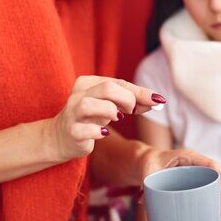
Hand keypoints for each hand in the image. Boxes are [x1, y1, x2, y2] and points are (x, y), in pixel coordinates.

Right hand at [48, 76, 165, 161]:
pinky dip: (98, 131)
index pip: (118, 82)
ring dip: (111, 111)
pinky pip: (84, 129)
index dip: (140, 92)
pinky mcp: (71, 132)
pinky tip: (104, 133)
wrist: (61, 137)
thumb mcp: (110, 105)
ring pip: (90, 104)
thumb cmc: (91, 118)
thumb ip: (132, 101)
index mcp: (87, 83)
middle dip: (127, 99)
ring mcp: (72, 114)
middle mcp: (78, 95)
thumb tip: (157, 100)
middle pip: (107, 89)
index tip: (159, 100)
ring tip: (118, 118)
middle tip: (132, 111)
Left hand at [138, 147, 220, 220]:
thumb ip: (147, 183)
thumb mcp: (148, 171)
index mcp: (187, 157)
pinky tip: (217, 219)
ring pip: (213, 188)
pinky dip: (212, 205)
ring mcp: (196, 176)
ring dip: (219, 203)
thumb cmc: (149, 163)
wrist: (147, 163)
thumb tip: (143, 199)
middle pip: (214, 179)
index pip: (209, 163)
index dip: (219, 176)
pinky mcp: (194, 185)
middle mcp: (195, 166)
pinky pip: (207, 193)